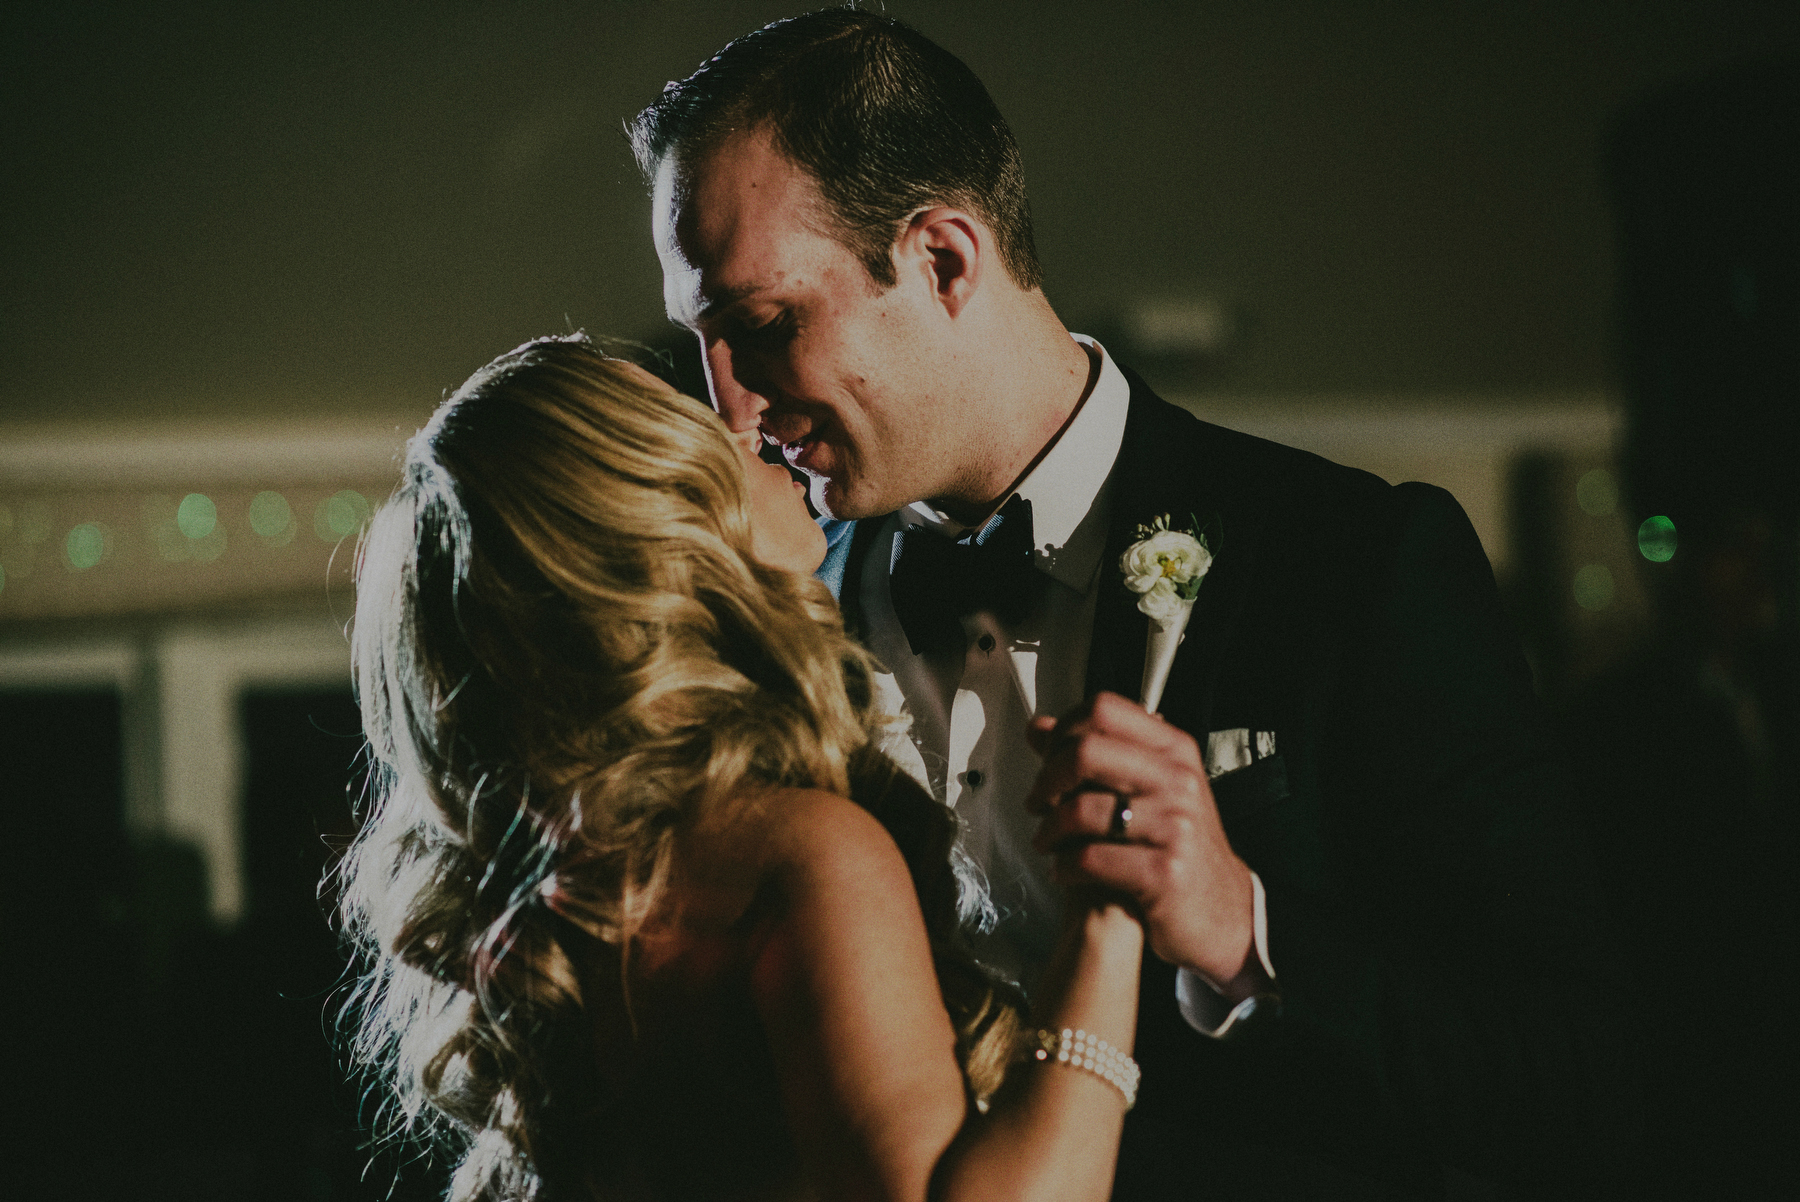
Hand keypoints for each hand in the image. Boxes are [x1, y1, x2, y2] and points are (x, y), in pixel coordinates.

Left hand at [1025, 692, 1264, 998]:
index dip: (1063, 730)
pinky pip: (1090, 859)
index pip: (1104, 709)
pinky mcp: (1164, 873)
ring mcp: (1175, 826)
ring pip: (1081, 809)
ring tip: (1047, 841)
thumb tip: (1038, 727)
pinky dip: (1064, 866)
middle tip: (1038, 803)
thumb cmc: (1176, 845)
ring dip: (1049, 830)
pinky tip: (1064, 870)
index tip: (1049, 759)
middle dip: (1046, 780)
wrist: (1222, 911)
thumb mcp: (1147, 789)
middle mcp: (1178, 780)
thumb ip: (1096, 755)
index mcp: (1174, 750)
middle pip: (1085, 752)